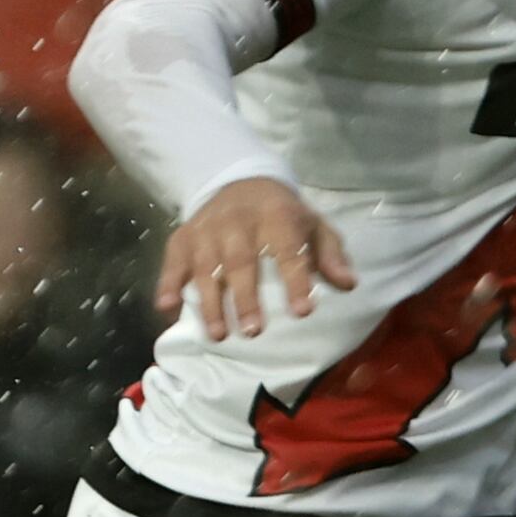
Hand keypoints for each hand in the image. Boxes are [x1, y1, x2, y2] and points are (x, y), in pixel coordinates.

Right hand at [160, 176, 353, 342]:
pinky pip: (173, 262)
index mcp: (277, 216)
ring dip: (210, 302)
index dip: (294, 280)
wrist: (240, 181)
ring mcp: (207, 229)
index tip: (302, 312)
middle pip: (240, 261)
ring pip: (205, 267)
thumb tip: (347, 284)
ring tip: (218, 335)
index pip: (287, 250)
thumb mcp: (314, 225)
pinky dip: (168, 284)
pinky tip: (167, 308)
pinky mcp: (183, 237)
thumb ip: (331, 254)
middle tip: (253, 332)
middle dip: (246, 298)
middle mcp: (238, 221)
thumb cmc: (284, 215)